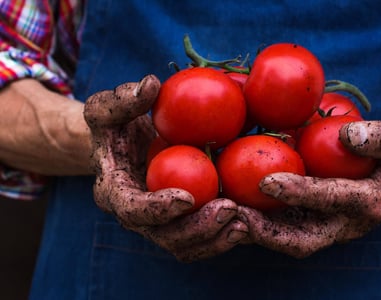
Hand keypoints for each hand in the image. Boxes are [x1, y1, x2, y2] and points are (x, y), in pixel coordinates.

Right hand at [83, 75, 246, 261]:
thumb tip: (149, 85)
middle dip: (198, 228)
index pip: (133, 210)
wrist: (128, 148)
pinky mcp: (184, 224)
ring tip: (246, 223)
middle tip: (229, 209)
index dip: (158, 209)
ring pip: (188, 246)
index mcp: (116, 193)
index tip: (187, 197)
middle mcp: (138, 218)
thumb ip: (121, 99)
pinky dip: (225, 237)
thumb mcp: (108, 108)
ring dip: (217, 238)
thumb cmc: (117, 125)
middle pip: (166, 237)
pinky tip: (250, 222)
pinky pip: (204, 240)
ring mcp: (163, 225)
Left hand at [238, 117, 380, 257]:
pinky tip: (228, 205)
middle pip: (303, 240)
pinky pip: (281, 230)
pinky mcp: (313, 224)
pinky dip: (255, 223)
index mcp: (369, 202)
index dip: (300, 192)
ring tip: (220, 214)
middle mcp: (345, 225)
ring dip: (253, 233)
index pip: (331, 200)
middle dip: (266, 233)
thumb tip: (346, 135)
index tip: (267, 180)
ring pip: (285, 241)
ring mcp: (327, 229)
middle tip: (232, 215)